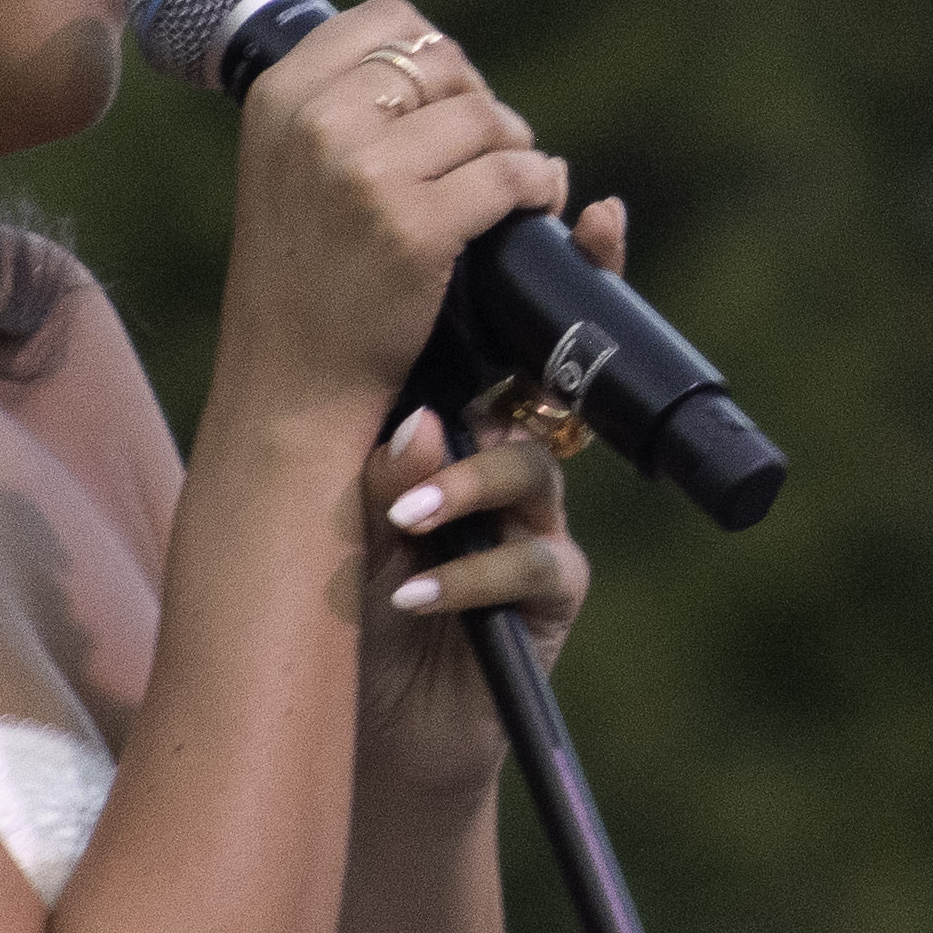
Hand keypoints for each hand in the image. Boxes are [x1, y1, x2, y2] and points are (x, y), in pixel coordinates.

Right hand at [218, 0, 577, 412]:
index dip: (437, 56)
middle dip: (481, 104)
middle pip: (444, 64)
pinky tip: (537, 203)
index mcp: (279, 95)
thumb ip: (337, 103)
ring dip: (518, 146)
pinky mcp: (414, 227)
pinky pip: (511, 175)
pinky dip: (540, 185)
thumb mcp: (284, 167)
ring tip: (516, 180)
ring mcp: (364, 173)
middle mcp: (316, 122)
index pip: (387, 20)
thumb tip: (438, 55)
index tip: (447, 100)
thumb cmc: (298, 278)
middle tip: (489, 150)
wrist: (290, 382)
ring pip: (485, 117)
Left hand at [354, 195, 624, 777]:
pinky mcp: (550, 594)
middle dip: (570, 342)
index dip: (556, 279)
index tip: (588, 212)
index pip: (506, 342)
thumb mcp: (343, 521)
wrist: (361, 720)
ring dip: (467, 487)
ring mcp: (535, 525)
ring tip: (404, 519)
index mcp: (457, 421)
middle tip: (573, 290)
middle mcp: (505, 461)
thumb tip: (422, 425)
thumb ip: (380, 470)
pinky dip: (469, 577)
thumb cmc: (344, 602)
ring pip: (530, 473)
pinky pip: (531, 565)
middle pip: (553, 389)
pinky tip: (412, 594)